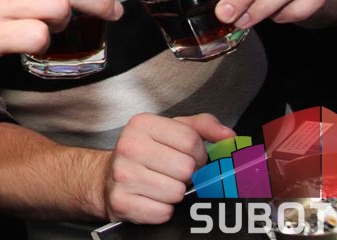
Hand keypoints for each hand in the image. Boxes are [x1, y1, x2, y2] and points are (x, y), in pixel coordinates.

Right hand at [103, 113, 233, 223]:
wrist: (107, 177)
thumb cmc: (146, 153)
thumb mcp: (171, 131)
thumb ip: (202, 127)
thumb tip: (229, 137)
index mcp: (142, 123)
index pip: (191, 140)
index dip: (198, 154)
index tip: (190, 158)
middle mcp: (129, 146)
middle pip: (185, 168)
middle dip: (186, 175)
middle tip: (174, 173)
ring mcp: (123, 174)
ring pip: (176, 192)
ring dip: (175, 194)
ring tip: (161, 185)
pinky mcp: (122, 201)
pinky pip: (162, 212)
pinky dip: (162, 210)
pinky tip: (152, 199)